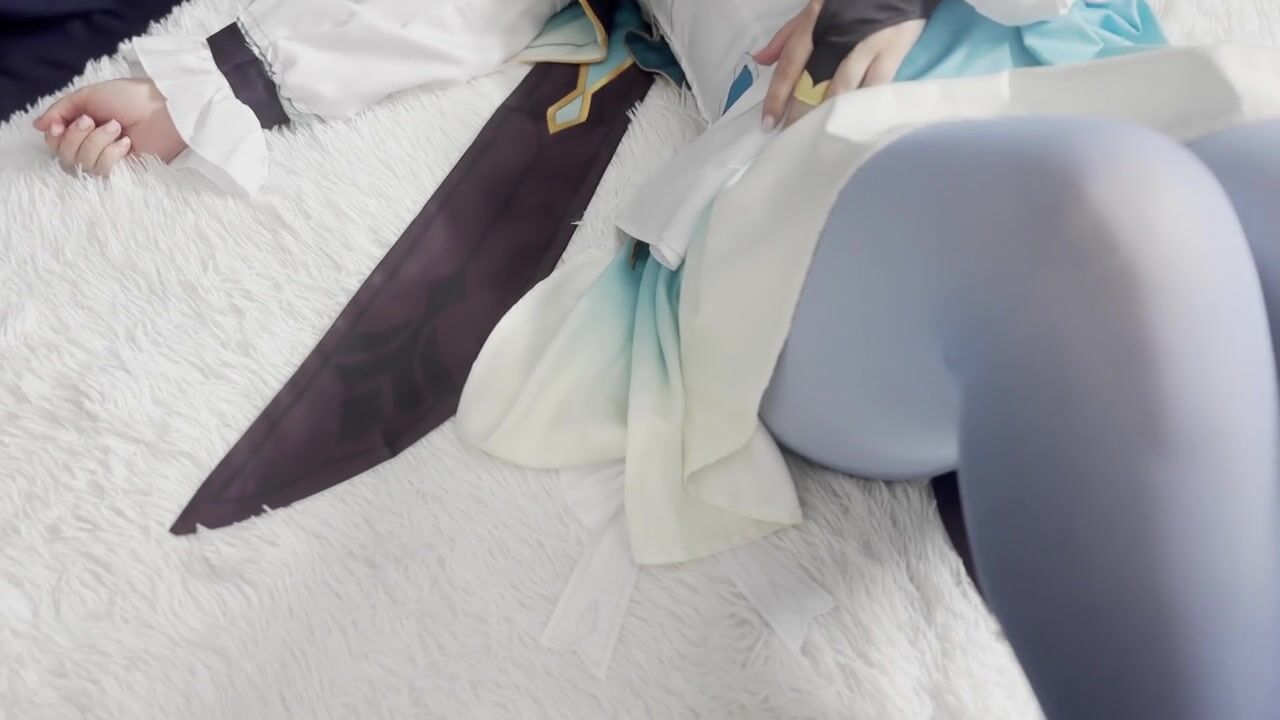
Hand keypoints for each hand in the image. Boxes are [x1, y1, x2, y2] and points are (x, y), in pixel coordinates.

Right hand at [33, 78, 186, 175]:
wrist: (165, 108)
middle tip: (93, 121)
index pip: (54, 144)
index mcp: (84, 128)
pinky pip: (102, 171)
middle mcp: (93, 146)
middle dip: (75, 137)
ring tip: (117, 128)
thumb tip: (38, 126)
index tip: (61, 125)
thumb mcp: (89, 96)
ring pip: (81, 165)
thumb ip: (61, 110)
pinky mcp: (125, 173)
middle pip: (63, 157)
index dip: (53, 137)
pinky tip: (126, 143)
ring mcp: (109, 161)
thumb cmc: (132, 97)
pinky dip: (110, 154)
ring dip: (96, 142)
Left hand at [756, 1, 925, 128]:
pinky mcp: (893, 53)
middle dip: (800, 113)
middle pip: (814, 82)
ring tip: (816, 138)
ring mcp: (867, 45)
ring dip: (827, 116)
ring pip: (843, 89)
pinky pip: (874, 89)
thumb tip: (760, 60)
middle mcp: (839, 35)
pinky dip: (861, 109)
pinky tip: (850, 127)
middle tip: (791, 139)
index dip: (777, 95)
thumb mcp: (814, 9)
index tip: (768, 123)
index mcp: (815, 22)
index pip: (790, 63)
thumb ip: (787, 36)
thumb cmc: (850, 3)